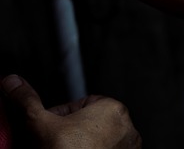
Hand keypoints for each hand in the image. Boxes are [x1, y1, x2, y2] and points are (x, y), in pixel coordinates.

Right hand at [1, 74, 141, 148]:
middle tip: (57, 141)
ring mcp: (129, 146)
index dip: (62, 115)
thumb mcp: (40, 124)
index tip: (52, 126)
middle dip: (73, 130)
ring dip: (85, 142)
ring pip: (101, 138)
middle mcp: (127, 126)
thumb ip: (28, 100)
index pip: (84, 103)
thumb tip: (13, 82)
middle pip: (92, 122)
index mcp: (112, 108)